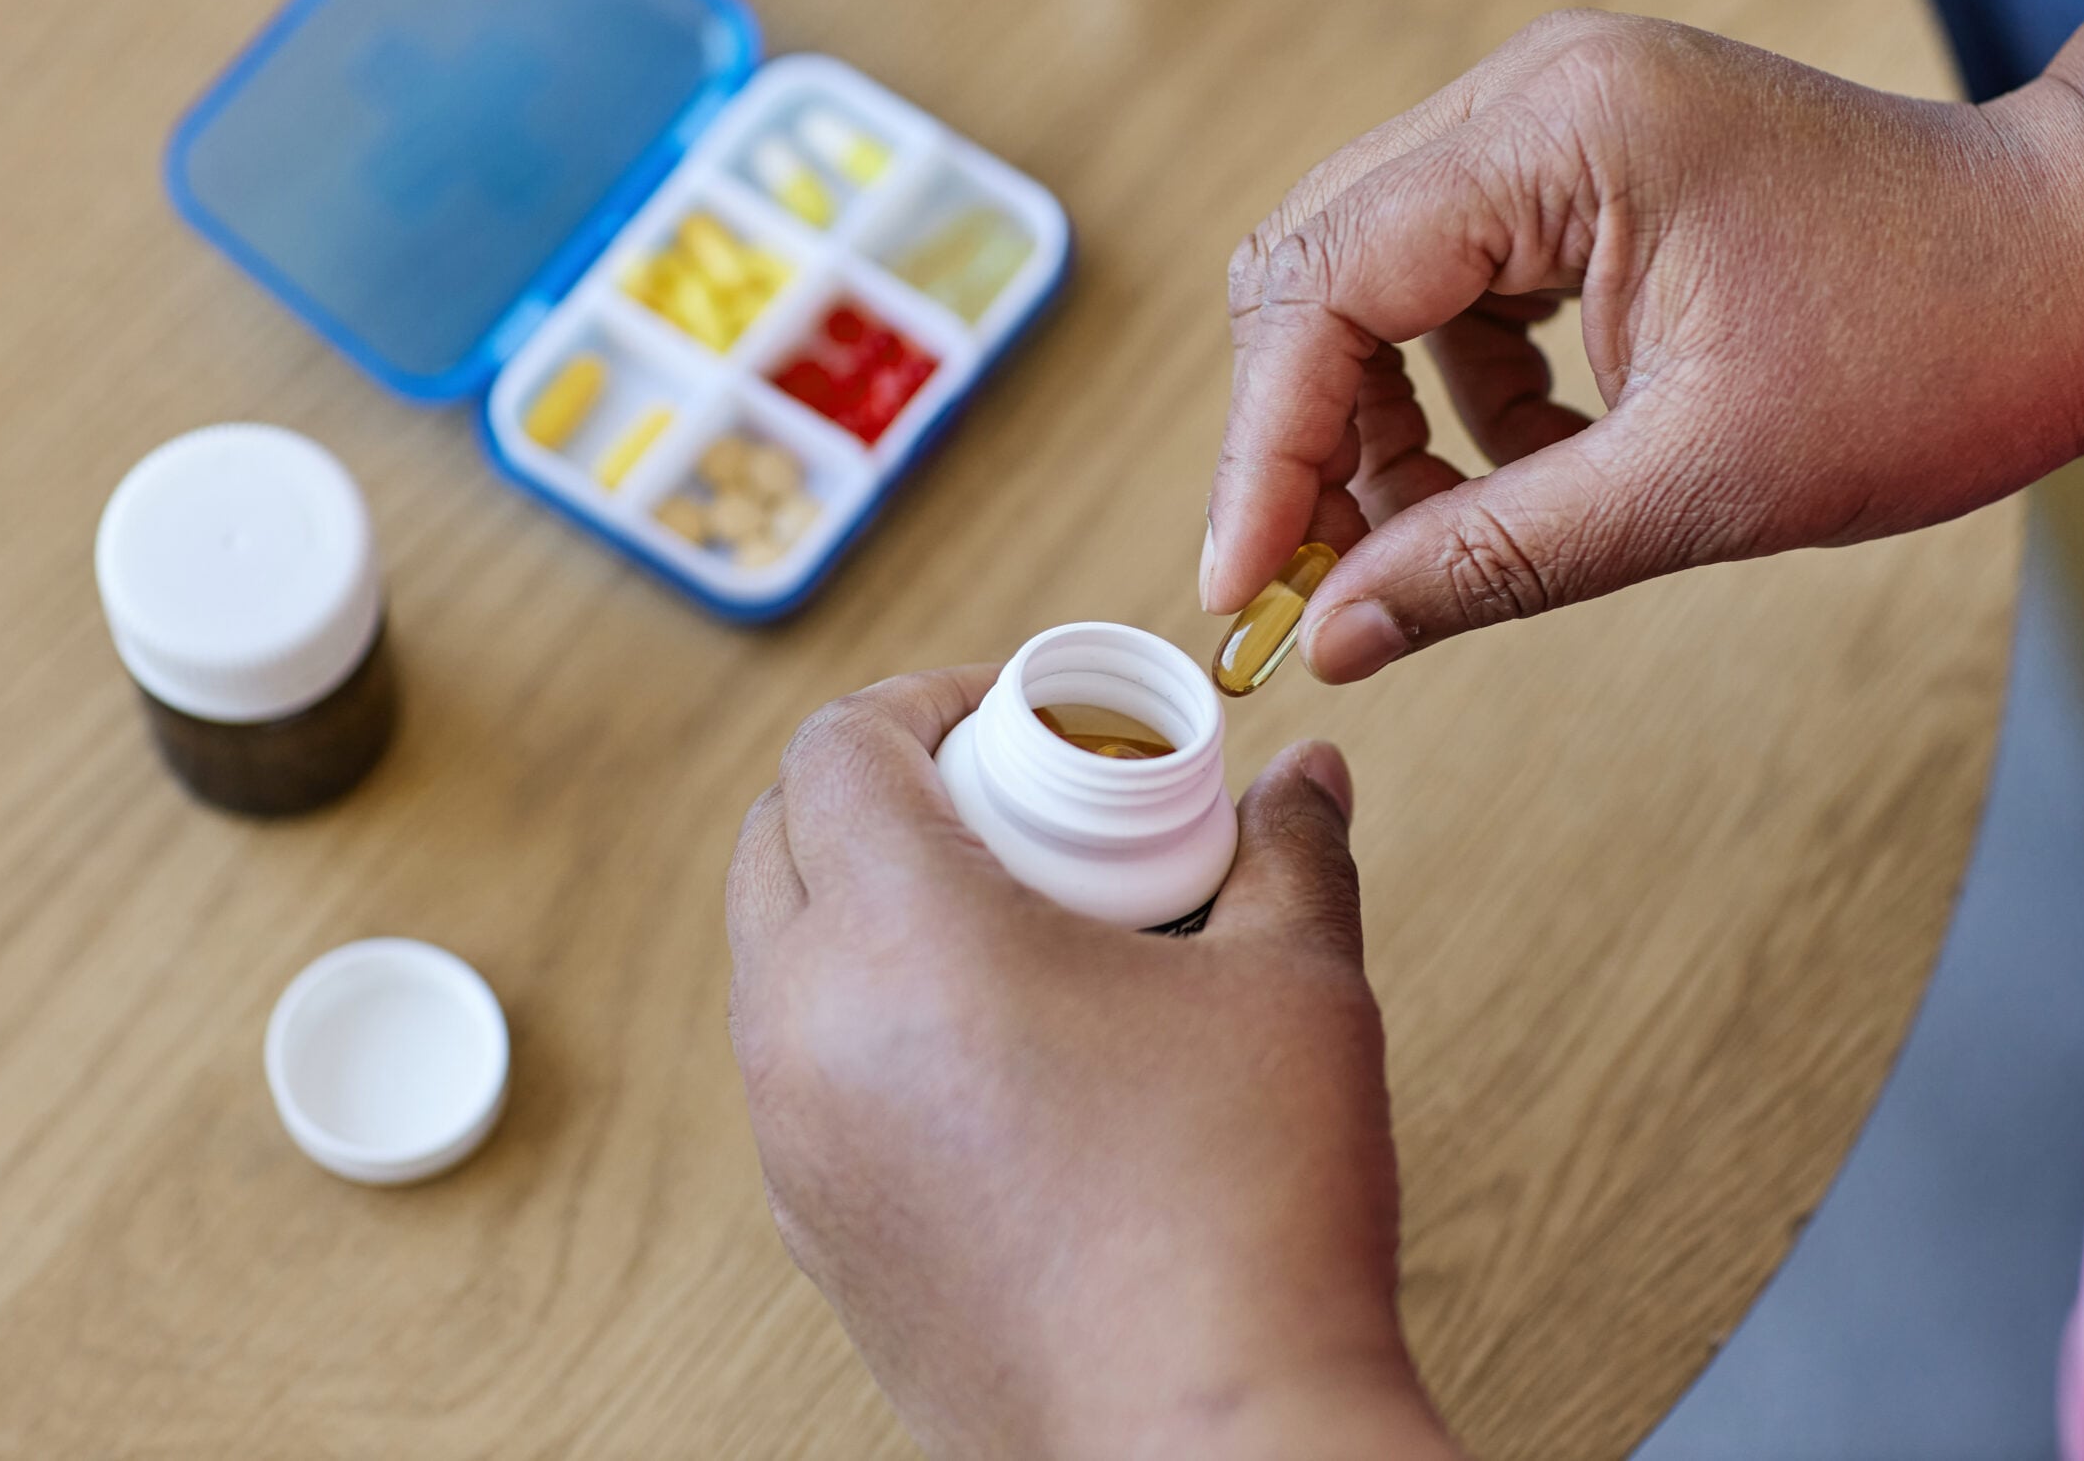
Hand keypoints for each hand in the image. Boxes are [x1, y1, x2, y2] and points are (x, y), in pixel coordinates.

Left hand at [726, 669, 1460, 1460]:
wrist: (1211, 1455)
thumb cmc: (1246, 1224)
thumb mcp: (1293, 991)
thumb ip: (1292, 852)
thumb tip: (1307, 782)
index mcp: (900, 940)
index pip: (837, 748)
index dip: (923, 698)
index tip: (1017, 714)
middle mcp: (806, 1038)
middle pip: (777, 840)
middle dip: (881, 788)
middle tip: (1013, 801)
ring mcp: (796, 1151)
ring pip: (776, 962)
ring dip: (862, 905)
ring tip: (1012, 924)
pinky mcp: (818, 1239)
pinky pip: (799, 1075)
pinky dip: (863, 1020)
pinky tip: (998, 1051)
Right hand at [1206, 9, 2083, 680]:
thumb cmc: (1934, 359)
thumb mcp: (1699, 488)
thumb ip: (1491, 560)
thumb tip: (1330, 639)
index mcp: (1561, 132)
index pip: (1325, 286)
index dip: (1264, 453)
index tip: (1238, 590)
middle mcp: (1534, 90)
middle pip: (1314, 262)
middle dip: (1304, 433)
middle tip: (1328, 577)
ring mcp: (1556, 113)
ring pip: (1367, 272)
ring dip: (1379, 418)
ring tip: (1452, 534)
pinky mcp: (1583, 156)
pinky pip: (1448, 274)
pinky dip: (1455, 387)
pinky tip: (1533, 461)